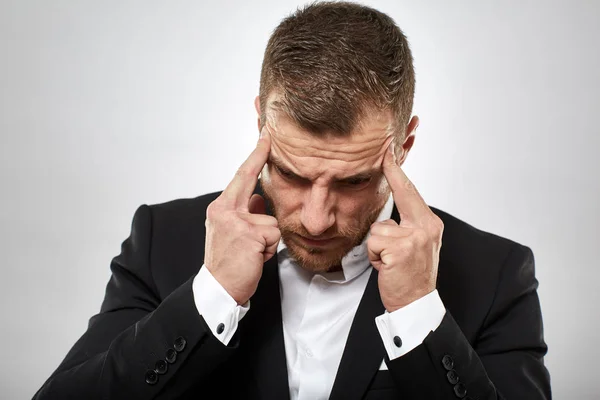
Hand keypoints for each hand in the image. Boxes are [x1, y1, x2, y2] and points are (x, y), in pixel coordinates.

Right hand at [204, 127, 279, 304]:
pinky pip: (274, 235)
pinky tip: (256, 258)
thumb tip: (257, 199)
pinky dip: (270, 250)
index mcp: (220, 208)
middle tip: (267, 137)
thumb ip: (245, 213)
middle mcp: (225, 210)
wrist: (218, 289)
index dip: (254, 157)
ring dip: (268, 239)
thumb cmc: (227, 262)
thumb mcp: (231, 232)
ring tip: (252, 252)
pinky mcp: (250, 235)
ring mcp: (237, 222)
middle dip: (259, 158)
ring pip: (271, 220)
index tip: (265, 138)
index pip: (240, 177)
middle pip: (250, 181)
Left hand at [367, 142, 443, 311]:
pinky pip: (374, 244)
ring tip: (389, 261)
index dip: (398, 172)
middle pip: (399, 197)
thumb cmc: (411, 274)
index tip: (388, 153)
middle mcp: (426, 227)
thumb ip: (407, 225)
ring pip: (378, 228)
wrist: (416, 304)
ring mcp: (414, 238)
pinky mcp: (400, 250)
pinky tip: (387, 267)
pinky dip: (375, 257)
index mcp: (430, 223)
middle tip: (385, 156)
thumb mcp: (415, 244)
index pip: (411, 193)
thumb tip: (389, 213)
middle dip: (390, 181)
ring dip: (377, 247)